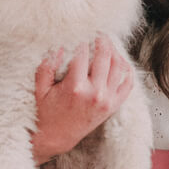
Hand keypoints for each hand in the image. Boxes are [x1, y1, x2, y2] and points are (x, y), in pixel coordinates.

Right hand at [32, 34, 134, 162]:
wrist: (57, 137)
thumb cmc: (46, 113)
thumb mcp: (40, 89)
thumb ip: (48, 65)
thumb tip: (60, 46)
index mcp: (75, 87)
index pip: (83, 53)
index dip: (82, 38)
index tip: (82, 31)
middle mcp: (94, 93)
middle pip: (104, 55)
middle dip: (101, 40)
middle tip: (98, 32)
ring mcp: (107, 100)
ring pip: (118, 66)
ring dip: (114, 51)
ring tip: (107, 44)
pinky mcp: (113, 106)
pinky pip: (127, 84)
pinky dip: (126, 70)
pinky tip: (119, 61)